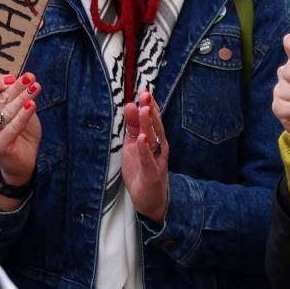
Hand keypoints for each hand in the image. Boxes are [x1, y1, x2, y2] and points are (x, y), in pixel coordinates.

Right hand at [0, 72, 40, 205]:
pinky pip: (12, 126)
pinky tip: (32, 105)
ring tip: (36, 88)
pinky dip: (23, 115)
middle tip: (31, 78)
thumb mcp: (18, 107)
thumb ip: (17, 94)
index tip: (13, 77)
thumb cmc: (19, 129)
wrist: (22, 158)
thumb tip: (24, 77)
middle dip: (16, 87)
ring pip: (6, 110)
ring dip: (23, 98)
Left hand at [121, 89, 170, 223]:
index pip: (153, 118)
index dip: (149, 103)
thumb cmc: (142, 170)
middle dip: (150, 109)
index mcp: (155, 138)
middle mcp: (159, 146)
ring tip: (144, 110)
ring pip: (154, 139)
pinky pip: (148, 159)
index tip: (143, 89)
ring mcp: (158, 159)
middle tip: (145, 94)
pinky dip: (145, 148)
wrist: (150, 201)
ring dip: (148, 124)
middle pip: (155, 125)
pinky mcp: (153, 173)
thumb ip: (133, 127)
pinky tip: (142, 138)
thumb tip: (130, 105)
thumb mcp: (134, 145)